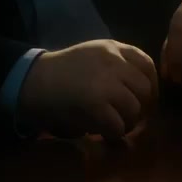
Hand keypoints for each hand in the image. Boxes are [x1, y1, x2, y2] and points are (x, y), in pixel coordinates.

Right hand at [19, 40, 157, 138]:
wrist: (31, 81)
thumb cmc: (63, 72)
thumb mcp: (94, 56)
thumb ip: (119, 67)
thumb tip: (146, 95)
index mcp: (113, 47)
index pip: (147, 65)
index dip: (151, 86)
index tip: (144, 99)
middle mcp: (113, 61)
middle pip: (145, 89)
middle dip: (141, 107)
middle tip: (129, 117)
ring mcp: (105, 82)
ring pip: (134, 109)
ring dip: (127, 122)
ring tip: (115, 126)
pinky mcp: (95, 104)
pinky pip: (118, 125)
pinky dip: (113, 133)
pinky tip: (103, 132)